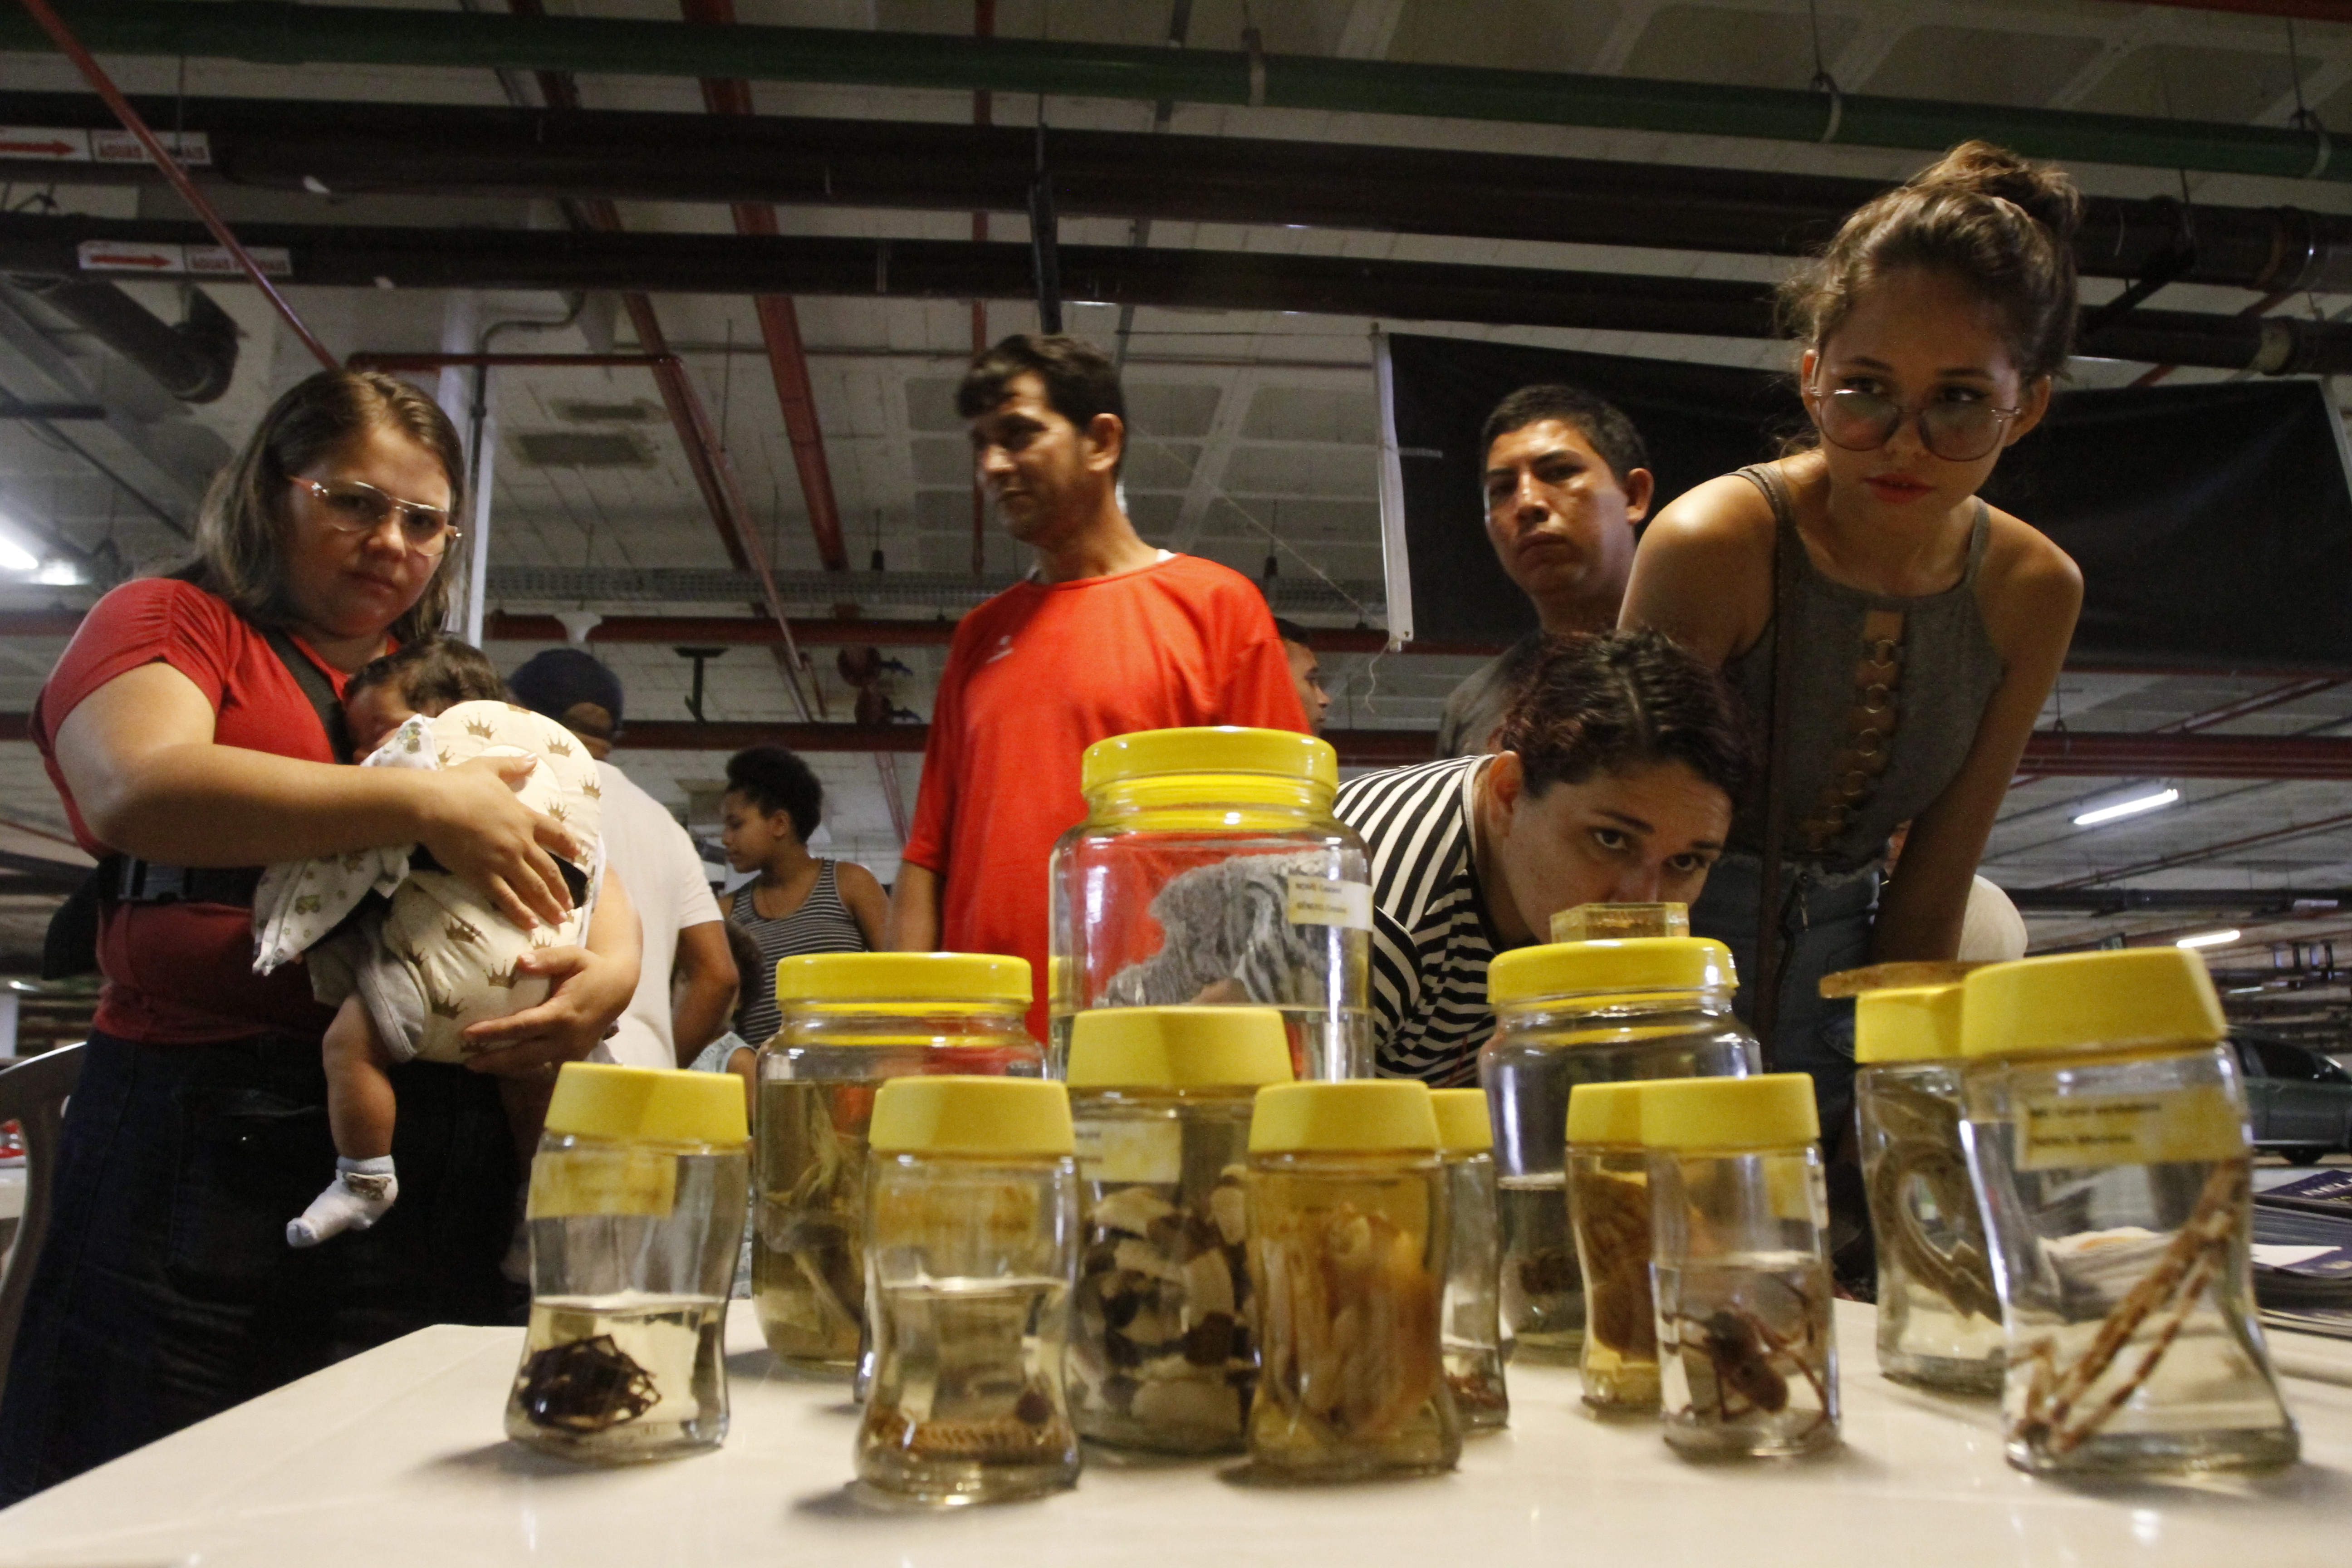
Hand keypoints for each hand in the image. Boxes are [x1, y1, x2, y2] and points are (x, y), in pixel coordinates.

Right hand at [414, 757, 579, 930]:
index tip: (577, 856)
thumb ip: (513, 766)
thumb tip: (532, 759)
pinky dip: (520, 913)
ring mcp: (503, 861)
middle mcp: (520, 842)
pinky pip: (506, 898)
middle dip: (562, 888)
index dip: (568, 845)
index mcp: (524, 817)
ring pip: (533, 887)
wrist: (433, 805)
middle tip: (571, 904)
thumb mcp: (489, 768)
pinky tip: (530, 925)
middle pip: (549, 869)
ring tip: (560, 919)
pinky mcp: (483, 875)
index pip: (556, 833)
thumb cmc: (458, 785)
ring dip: (548, 905)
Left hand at [461, 944, 632, 1077]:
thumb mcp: (572, 956)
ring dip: (505, 1069)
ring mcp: (572, 1053)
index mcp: (563, 1014)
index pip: (522, 1026)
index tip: (467, 1033)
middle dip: (494, 1060)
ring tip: (478, 1066)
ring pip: (533, 1068)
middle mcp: (567, 1039)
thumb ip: (547, 959)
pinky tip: (504, 1067)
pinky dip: (523, 1071)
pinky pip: (544, 1069)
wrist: (618, 990)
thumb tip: (520, 962)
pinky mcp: (574, 1059)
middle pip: (524, 1056)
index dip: (493, 1032)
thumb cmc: (590, 970)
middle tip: (467, 1062)